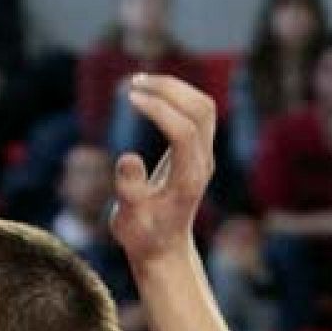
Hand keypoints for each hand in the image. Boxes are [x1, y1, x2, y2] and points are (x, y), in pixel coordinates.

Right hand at [108, 74, 217, 263]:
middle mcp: (202, 163)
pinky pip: (196, 112)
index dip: (160, 110)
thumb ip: (129, 190)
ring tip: (139, 82)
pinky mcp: (197, 151)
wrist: (163, 248)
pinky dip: (176, 96)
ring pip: (203, 107)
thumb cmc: (143, 235)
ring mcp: (204, 155)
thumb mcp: (128, 219)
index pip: (184, 131)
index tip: (131, 98)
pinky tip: (150, 95)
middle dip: (170, 89)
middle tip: (134, 82)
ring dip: (174, 88)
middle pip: (201, 110)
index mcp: (188, 179)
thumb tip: (128, 157)